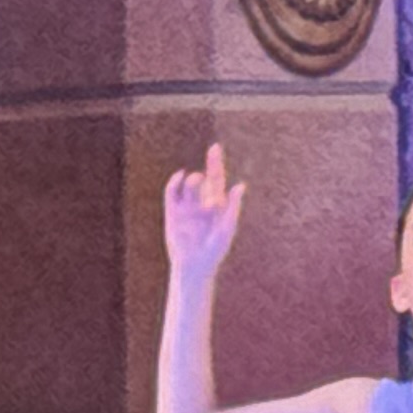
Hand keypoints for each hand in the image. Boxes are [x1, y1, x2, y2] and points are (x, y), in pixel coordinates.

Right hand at [166, 144, 247, 276]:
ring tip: (198, 182)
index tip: (215, 147)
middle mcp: (202, 202)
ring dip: (195, 181)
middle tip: (214, 159)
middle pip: (205, 179)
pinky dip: (174, 182)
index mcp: (218, 205)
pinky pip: (171, 192)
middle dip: (209, 169)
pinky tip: (180, 176)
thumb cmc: (215, 250)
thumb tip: (240, 186)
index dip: (216, 163)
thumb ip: (233, 206)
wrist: (194, 265)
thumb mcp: (227, 227)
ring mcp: (187, 207)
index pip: (217, 179)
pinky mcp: (172, 212)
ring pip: (190, 184)